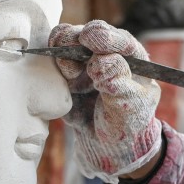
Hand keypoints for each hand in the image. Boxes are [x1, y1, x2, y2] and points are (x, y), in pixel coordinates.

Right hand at [48, 20, 161, 183]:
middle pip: (87, 34)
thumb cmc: (128, 125)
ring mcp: (85, 64)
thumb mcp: (128, 106)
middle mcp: (107, 55)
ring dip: (63, 54)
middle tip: (69, 51)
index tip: (89, 39)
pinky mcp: (66, 76)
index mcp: (131, 58)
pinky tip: (63, 83)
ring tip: (71, 76)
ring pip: (66, 44)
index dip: (103, 37)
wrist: (109, 149)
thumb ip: (116, 82)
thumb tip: (100, 61)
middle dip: (76, 39)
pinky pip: (54, 64)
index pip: (118, 39)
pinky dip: (52, 67)